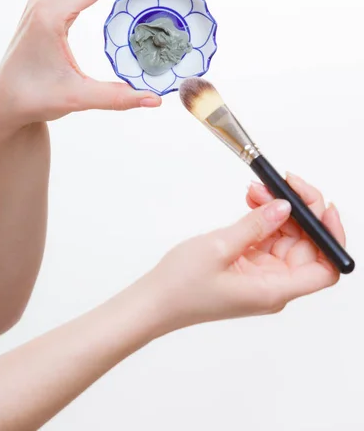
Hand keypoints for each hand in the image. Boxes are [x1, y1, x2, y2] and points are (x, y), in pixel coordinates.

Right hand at [149, 174, 343, 332]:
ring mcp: (261, 276)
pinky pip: (266, 239)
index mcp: (274, 289)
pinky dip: (261, 219)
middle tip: (280, 184)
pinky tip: (250, 201)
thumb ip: (256, 225)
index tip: (321, 207)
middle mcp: (273, 285)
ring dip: (276, 210)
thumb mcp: (219, 247)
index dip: (331, 237)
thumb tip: (285, 206)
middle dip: (297, 211)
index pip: (325, 268)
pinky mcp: (247, 268)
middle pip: (307, 247)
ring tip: (255, 189)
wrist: (153, 302)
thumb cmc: (181, 286)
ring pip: (286, 238)